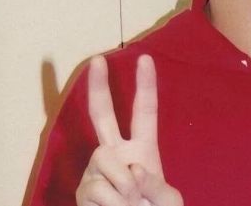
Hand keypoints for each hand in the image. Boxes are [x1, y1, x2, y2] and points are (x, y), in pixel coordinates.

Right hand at [76, 55, 182, 205]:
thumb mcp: (168, 201)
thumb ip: (157, 185)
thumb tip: (132, 170)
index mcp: (143, 149)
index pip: (145, 112)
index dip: (145, 86)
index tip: (145, 58)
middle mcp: (116, 153)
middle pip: (103, 115)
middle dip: (99, 86)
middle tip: (97, 58)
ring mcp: (97, 170)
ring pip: (104, 157)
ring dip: (123, 186)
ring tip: (131, 204)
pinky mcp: (83, 190)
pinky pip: (97, 187)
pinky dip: (113, 204)